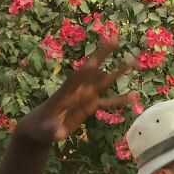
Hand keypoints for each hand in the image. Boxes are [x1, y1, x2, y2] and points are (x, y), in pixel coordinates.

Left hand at [14, 43, 129, 144]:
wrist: (39, 129)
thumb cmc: (39, 129)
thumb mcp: (44, 131)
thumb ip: (52, 131)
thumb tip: (58, 134)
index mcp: (65, 93)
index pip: (77, 77)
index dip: (87, 69)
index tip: (95, 60)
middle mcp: (76, 91)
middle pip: (92, 71)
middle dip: (103, 56)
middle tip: (116, 39)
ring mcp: (84, 97)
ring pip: (103, 82)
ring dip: (117, 72)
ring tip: (133, 62)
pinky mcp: (89, 107)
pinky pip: (106, 102)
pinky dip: (119, 100)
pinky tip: (133, 96)